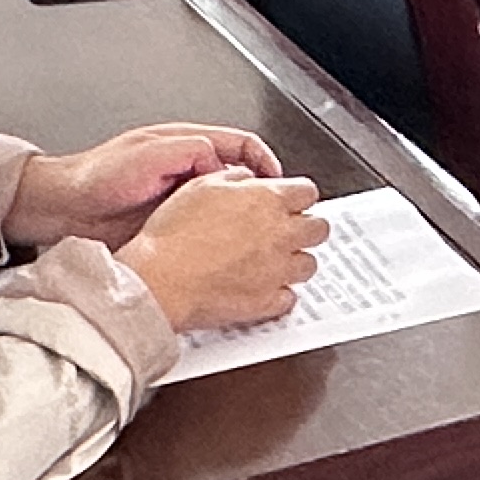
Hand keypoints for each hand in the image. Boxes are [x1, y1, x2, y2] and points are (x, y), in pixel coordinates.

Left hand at [6, 122, 284, 249]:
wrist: (61, 210)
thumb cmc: (94, 175)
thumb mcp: (148, 155)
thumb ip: (190, 151)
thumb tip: (224, 166)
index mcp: (186, 145)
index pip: (241, 146)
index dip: (264, 162)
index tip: (277, 184)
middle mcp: (186, 171)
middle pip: (237, 180)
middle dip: (259, 195)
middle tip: (272, 214)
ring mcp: (178, 201)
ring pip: (223, 208)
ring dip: (239, 220)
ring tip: (253, 236)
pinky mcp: (169, 228)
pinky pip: (203, 231)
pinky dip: (218, 241)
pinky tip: (223, 252)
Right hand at [116, 168, 328, 331]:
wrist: (161, 279)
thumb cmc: (173, 234)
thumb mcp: (201, 185)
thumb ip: (234, 179)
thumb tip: (247, 178)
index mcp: (267, 200)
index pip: (307, 192)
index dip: (298, 196)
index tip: (290, 202)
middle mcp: (280, 234)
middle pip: (319, 228)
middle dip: (305, 227)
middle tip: (287, 230)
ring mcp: (277, 270)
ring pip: (309, 264)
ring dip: (295, 260)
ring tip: (275, 261)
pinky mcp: (267, 301)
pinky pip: (289, 298)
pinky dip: (280, 293)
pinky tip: (263, 287)